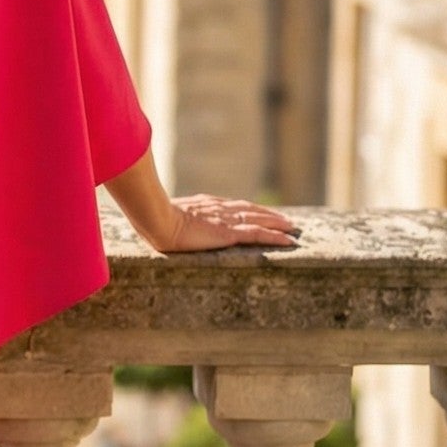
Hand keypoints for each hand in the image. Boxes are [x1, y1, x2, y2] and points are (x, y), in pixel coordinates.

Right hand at [149, 195, 302, 255]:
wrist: (157, 219)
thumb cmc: (154, 219)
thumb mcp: (166, 216)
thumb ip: (173, 216)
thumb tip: (161, 221)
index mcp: (204, 205)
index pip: (233, 206)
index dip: (248, 210)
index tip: (259, 213)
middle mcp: (219, 209)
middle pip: (250, 210)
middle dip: (268, 215)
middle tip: (285, 221)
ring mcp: (226, 220)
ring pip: (259, 220)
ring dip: (277, 224)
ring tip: (292, 228)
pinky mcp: (229, 233)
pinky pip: (258, 235)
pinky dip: (275, 237)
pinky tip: (288, 241)